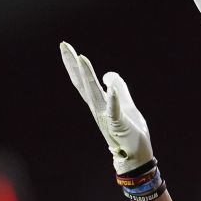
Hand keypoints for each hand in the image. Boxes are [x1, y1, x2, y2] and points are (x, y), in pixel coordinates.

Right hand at [60, 42, 153, 173]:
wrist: (136, 155)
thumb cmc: (129, 132)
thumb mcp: (125, 104)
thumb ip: (118, 88)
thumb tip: (107, 74)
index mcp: (99, 103)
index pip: (84, 80)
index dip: (74, 63)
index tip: (65, 46)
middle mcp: (98, 108)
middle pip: (83, 83)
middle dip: (74, 64)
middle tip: (64, 45)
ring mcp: (106, 117)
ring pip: (94, 93)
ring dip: (88, 76)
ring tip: (82, 58)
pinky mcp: (118, 125)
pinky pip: (114, 111)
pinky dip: (112, 100)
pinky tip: (109, 89)